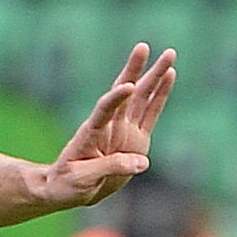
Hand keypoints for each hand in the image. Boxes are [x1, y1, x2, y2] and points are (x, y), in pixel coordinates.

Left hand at [37, 43, 174, 212]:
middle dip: (135, 70)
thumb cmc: (67, 184)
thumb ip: (110, 167)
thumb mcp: (82, 179)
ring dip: (155, 76)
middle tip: (143, 46)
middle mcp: (109, 125)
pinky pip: (151, 113)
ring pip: (142, 97)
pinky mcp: (137, 139)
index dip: (115, 99)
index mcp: (91, 132)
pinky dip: (161, 95)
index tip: (127, 86)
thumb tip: (143, 162)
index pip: (104, 110)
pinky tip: (170, 75)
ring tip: (169, 54)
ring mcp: (124, 130)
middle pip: (125, 93)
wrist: (70, 190)